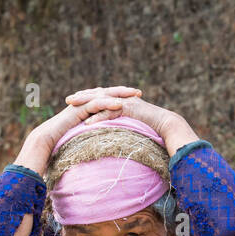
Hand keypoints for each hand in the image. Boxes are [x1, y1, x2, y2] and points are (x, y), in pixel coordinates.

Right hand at [13, 87, 141, 173]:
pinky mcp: (77, 109)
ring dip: (120, 94)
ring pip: (103, 95)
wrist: (43, 144)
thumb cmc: (57, 148)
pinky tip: (120, 104)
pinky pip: (95, 104)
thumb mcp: (78, 144)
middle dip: (123, 92)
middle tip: (139, 93)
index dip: (119, 100)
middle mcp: (83, 105)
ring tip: (135, 95)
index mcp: (85, 111)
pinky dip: (108, 103)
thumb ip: (89, 144)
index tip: (134, 102)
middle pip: (106, 94)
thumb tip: (99, 157)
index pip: (105, 102)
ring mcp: (80, 105)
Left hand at [65, 89, 197, 152]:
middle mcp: (122, 99)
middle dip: (82, 96)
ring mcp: (126, 101)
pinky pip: (112, 111)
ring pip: (103, 100)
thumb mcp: (132, 129)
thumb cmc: (152, 130)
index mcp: (120, 102)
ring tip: (72, 106)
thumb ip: (121, 129)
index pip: (100, 99)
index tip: (71, 104)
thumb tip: (111, 140)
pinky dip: (100, 117)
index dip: (86, 100)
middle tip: (67, 99)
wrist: (167, 127)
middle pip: (98, 95)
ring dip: (87, 103)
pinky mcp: (130, 108)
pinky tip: (88, 123)